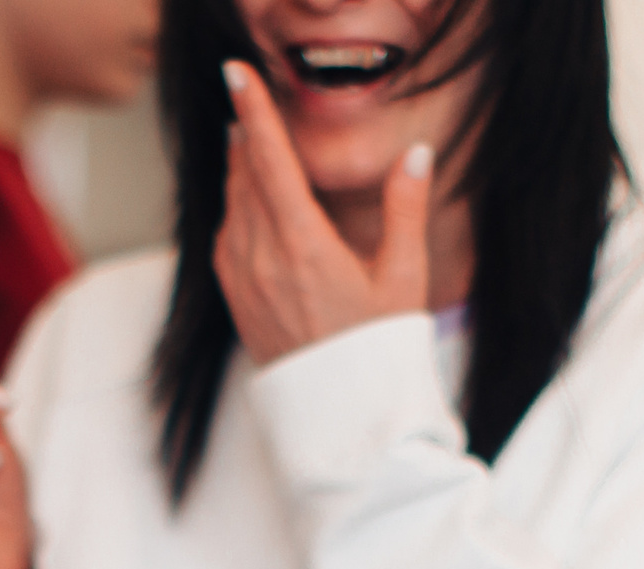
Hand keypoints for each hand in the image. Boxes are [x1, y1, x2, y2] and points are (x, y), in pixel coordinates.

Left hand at [215, 60, 431, 366]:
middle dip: (248, 134)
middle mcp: (262, 259)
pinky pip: (226, 238)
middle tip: (250, 101)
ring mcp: (242, 281)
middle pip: (244, 176)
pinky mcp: (236, 301)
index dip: (254, 112)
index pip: (269, 161)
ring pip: (231, 205)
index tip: (236, 74)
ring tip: (251, 144)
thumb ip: (406, 210)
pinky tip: (249, 204)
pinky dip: (235, 208)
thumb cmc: (378, 353)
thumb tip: (417, 154)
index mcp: (303, 246)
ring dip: (240, 171)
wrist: (341, 420)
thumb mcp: (404, 280)